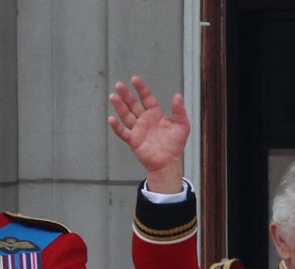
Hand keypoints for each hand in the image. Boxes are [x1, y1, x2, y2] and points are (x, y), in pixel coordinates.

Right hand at [107, 75, 190, 192]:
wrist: (168, 163)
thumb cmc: (176, 145)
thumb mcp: (183, 125)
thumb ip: (179, 110)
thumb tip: (177, 95)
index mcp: (155, 114)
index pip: (146, 98)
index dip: (141, 88)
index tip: (134, 79)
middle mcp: (145, 120)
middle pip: (133, 104)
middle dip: (126, 95)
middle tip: (119, 85)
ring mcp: (138, 130)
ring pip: (126, 115)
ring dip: (119, 106)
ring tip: (113, 97)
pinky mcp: (133, 141)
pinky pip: (123, 132)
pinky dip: (116, 127)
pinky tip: (111, 119)